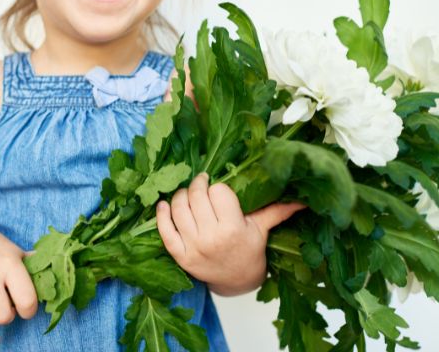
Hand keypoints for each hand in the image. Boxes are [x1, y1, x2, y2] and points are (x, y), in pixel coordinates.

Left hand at [156, 172, 304, 295]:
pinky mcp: (180, 256)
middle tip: (201, 184)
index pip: (219, 192)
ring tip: (188, 194)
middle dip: (198, 186)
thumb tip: (303, 197)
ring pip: (178, 209)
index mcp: (233, 229)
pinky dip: (161, 215)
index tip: (218, 188)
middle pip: (196, 196)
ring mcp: (193, 247)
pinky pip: (164, 231)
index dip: (218, 187)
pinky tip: (163, 205)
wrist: (236, 282)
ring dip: (180, 196)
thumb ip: (277, 210)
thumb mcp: (262, 229)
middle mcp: (211, 238)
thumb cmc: (249, 251)